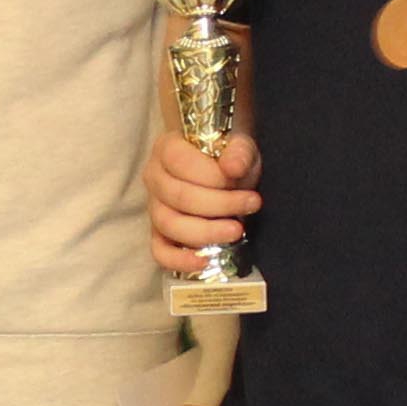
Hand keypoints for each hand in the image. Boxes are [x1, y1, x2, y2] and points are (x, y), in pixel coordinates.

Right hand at [147, 129, 258, 274]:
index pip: (180, 162)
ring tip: (237, 230)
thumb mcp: (239, 144)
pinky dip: (179, 260)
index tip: (242, 180)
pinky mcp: (159, 234)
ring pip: (169, 224)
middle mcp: (154, 178)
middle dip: (219, 204)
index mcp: (166, 148)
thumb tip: (233, 168)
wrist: (224, 168)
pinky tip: (204, 261)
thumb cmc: (228, 154)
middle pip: (178, 197)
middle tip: (252, 204)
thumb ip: (238, 151)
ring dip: (206, 231)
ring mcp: (154, 208)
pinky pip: (160, 252)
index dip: (212, 175)